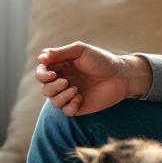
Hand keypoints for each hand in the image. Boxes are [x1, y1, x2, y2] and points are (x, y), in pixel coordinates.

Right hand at [35, 42, 151, 116]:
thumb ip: (60, 53)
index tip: (51, 73)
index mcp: (61, 67)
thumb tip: (40, 57)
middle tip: (65, 82)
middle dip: (52, 87)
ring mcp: (70, 95)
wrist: (121, 76)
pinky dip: (70, 105)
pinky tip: (80, 97)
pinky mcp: (79, 106)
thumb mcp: (80, 51)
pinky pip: (66, 111)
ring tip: (75, 89)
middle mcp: (63, 81)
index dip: (42, 74)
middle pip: (45, 88)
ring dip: (61, 96)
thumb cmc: (101, 60)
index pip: (41, 72)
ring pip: (53, 101)